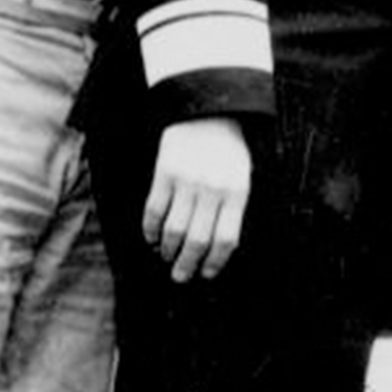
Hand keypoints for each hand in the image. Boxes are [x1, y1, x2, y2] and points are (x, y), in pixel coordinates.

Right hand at [144, 117, 251, 282]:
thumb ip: (232, 210)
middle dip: (187, 265)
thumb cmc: (227, 153)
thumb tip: (218, 250)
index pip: (226, 239)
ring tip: (167, 258)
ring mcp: (187, 181)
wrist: (207, 114)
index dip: (215, 262)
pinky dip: (150, 231)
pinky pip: (154, 211)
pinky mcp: (164, 173)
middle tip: (181, 277)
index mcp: (237, 192)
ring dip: (168, 250)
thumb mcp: (241, 178)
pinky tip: (152, 238)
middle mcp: (212, 189)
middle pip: (197, 240)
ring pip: (173, 230)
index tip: (206, 274)